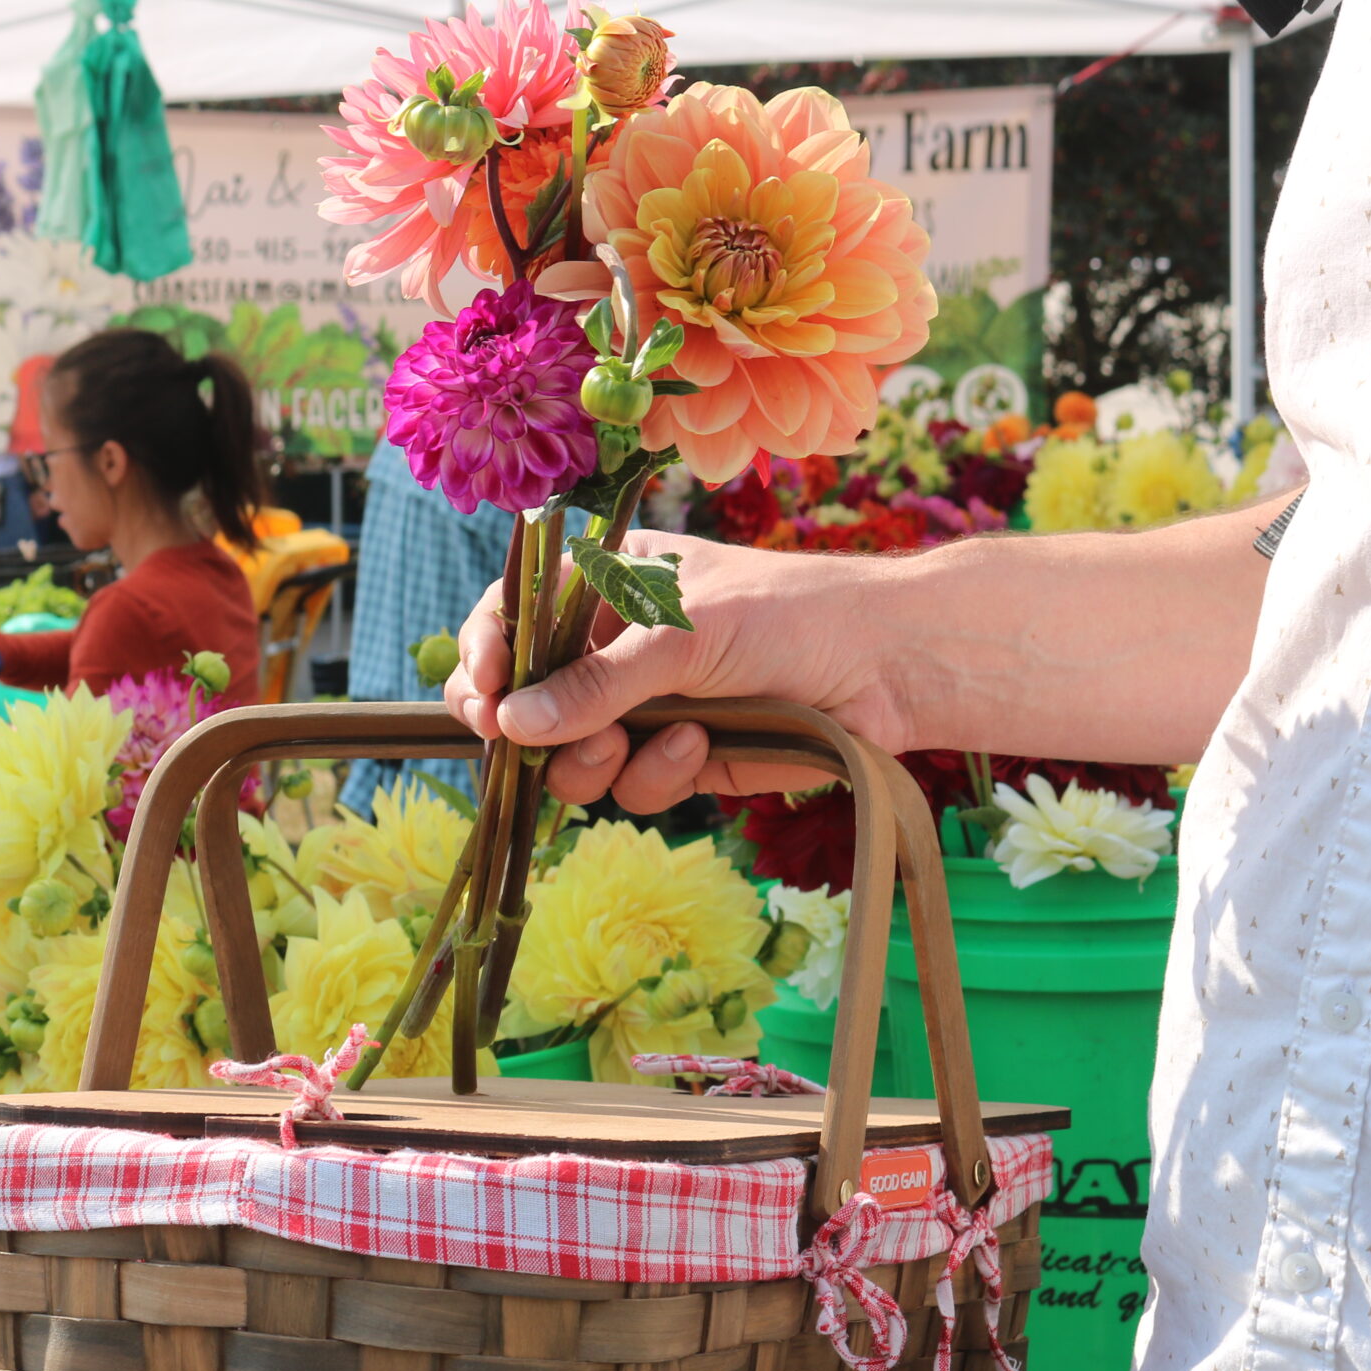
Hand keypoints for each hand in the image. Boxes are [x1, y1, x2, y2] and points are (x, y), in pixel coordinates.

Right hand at [445, 533, 917, 812]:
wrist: (887, 667)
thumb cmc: (787, 614)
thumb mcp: (681, 633)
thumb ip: (595, 683)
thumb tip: (513, 724)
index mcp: (606, 584)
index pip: (515, 615)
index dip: (486, 654)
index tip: (483, 694)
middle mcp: (616, 647)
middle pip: (529, 699)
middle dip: (528, 726)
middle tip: (520, 741)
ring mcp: (646, 706)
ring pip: (573, 757)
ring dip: (593, 758)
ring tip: (629, 742)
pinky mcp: (681, 760)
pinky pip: (634, 786)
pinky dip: (658, 773)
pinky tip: (699, 747)